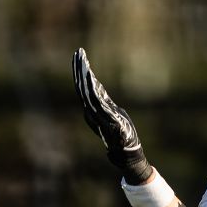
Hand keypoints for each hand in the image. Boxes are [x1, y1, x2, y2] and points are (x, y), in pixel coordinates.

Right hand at [72, 48, 153, 184]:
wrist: (128, 152)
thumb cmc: (122, 134)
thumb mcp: (113, 113)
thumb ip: (104, 101)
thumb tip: (96, 86)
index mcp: (93, 109)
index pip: (83, 87)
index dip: (80, 72)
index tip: (79, 56)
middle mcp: (92, 112)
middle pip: (83, 87)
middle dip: (80, 69)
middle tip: (78, 53)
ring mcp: (98, 115)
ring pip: (87, 92)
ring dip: (84, 76)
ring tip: (83, 60)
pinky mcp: (107, 119)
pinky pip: (97, 102)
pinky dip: (92, 89)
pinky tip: (91, 77)